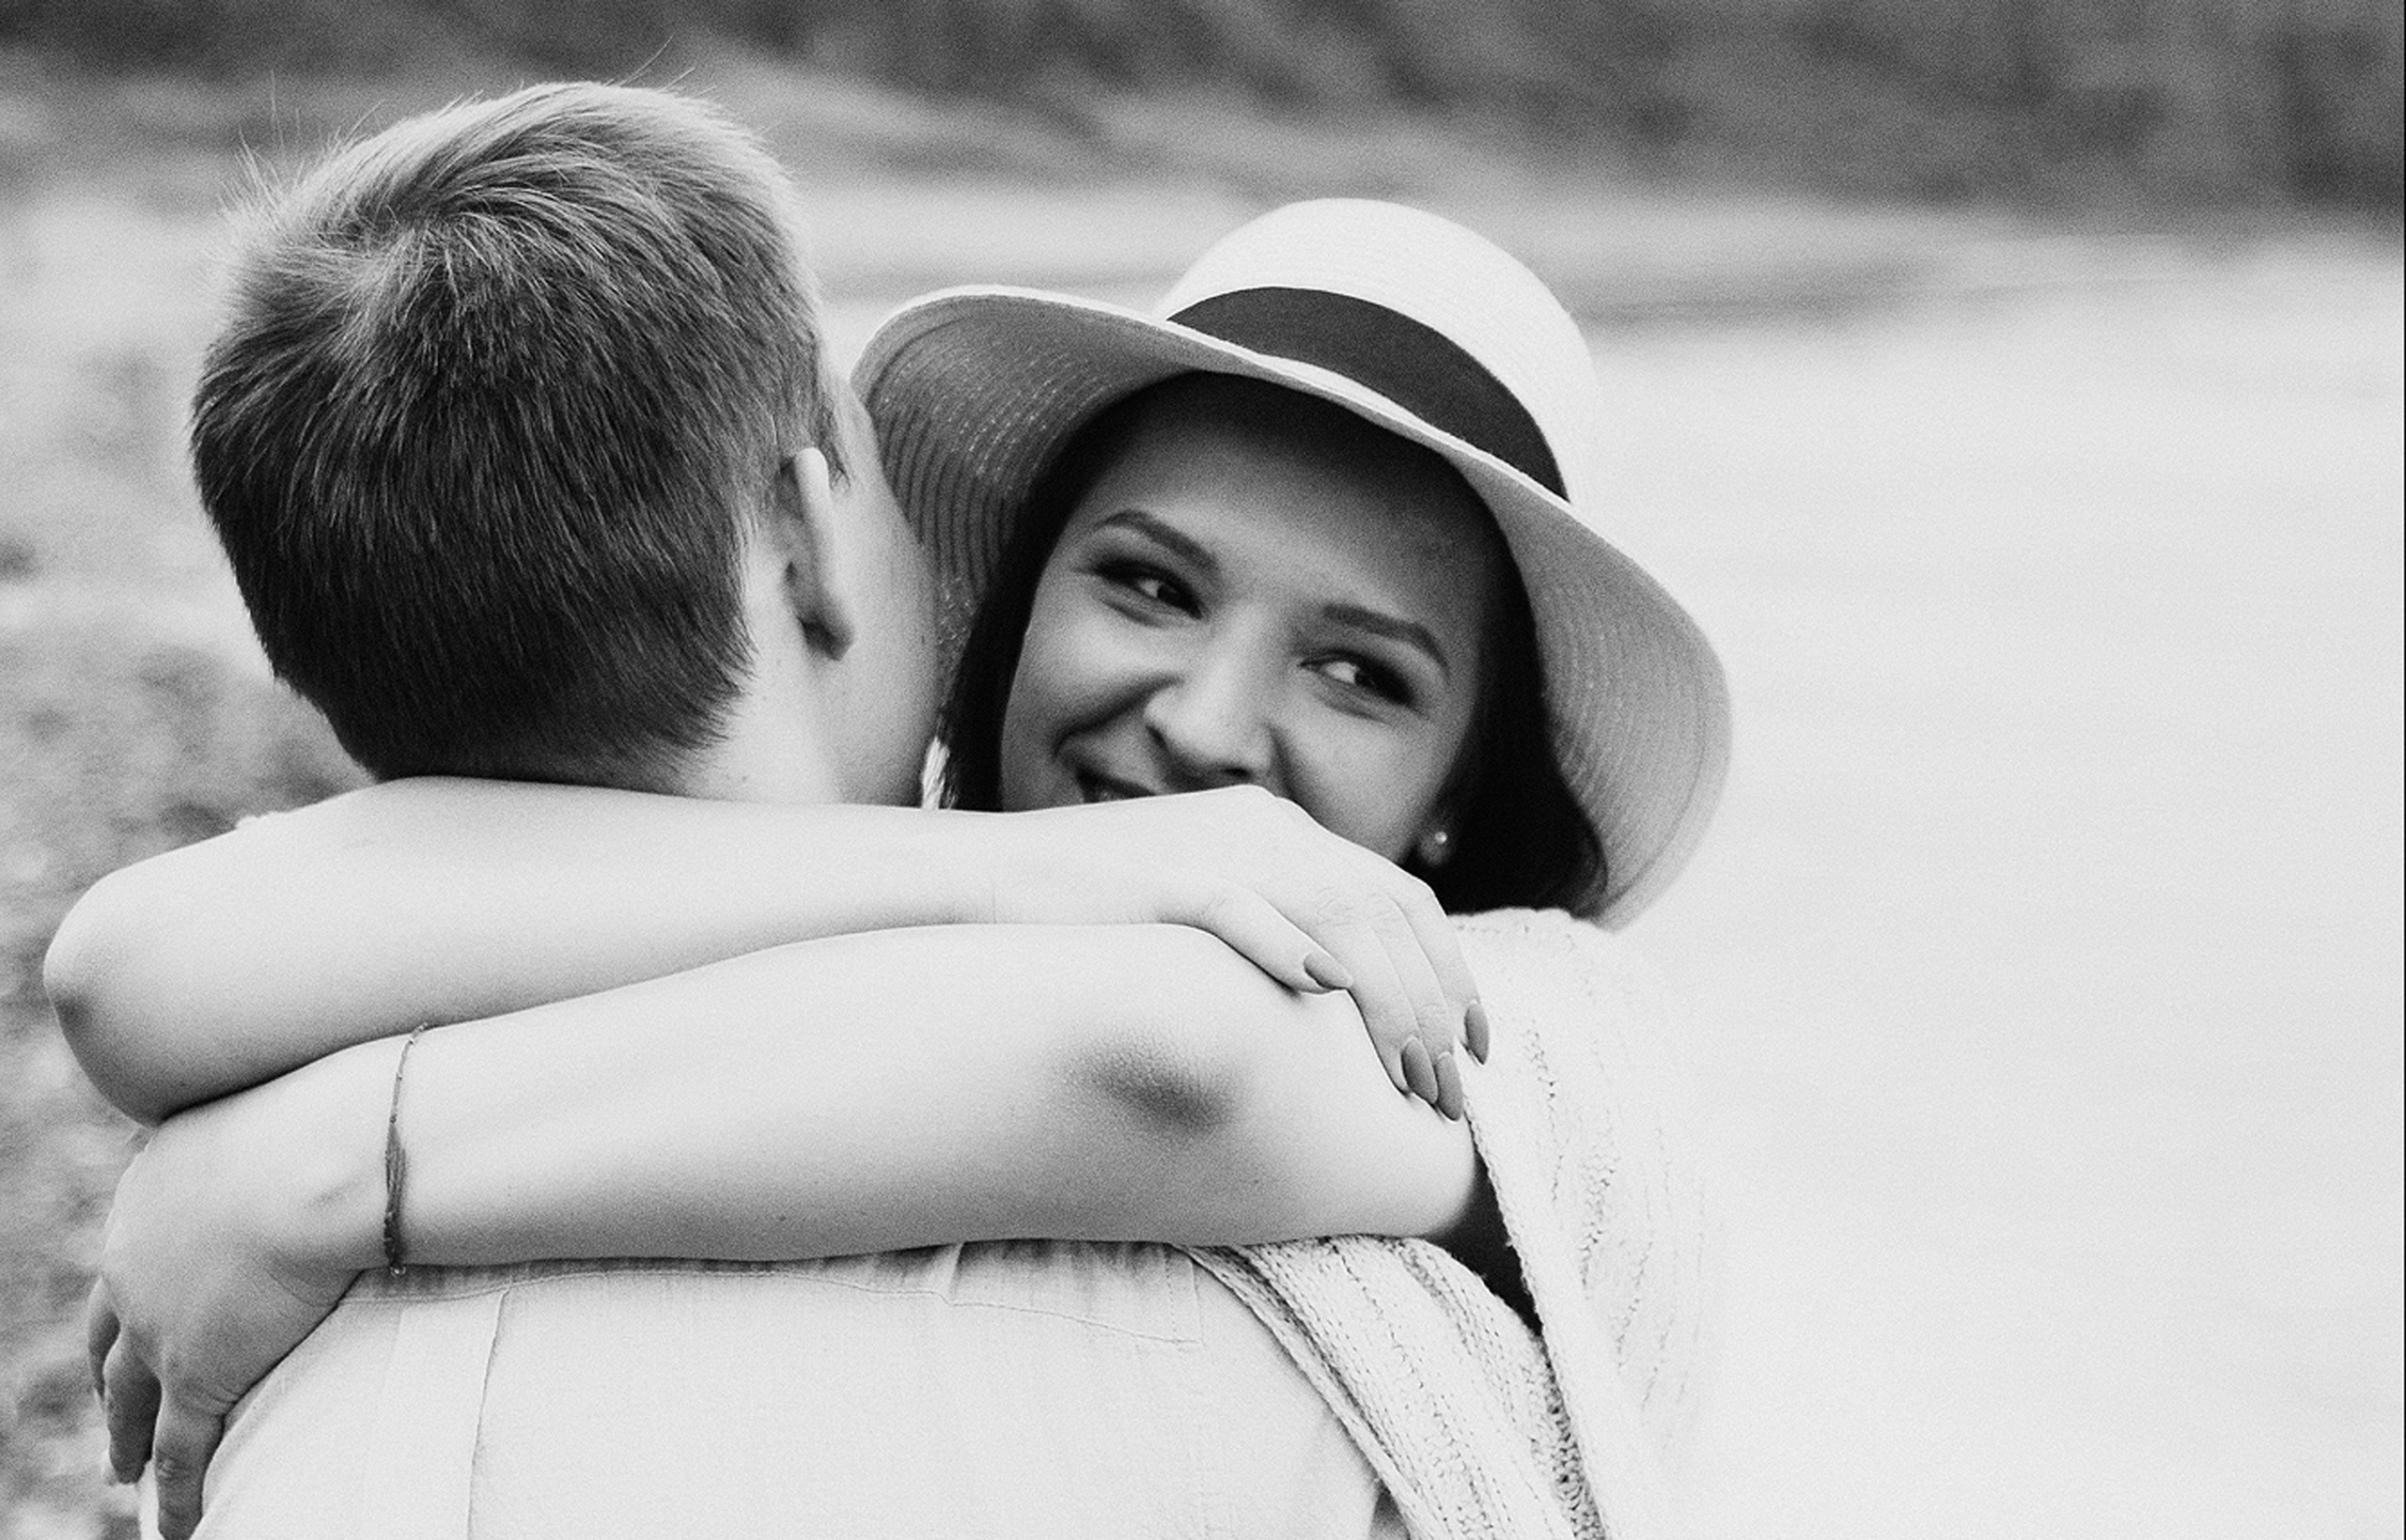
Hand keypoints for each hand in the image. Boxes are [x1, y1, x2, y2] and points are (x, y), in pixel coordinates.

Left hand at [87, 1058, 382, 1537]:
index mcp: (156, 1191)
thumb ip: (310, 1127)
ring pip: (128, 1399)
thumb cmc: (336, 1112)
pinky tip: (177, 1521)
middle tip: (117, 1403)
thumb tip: (366, 1114)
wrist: (327, 1155)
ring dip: (126, 1439)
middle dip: (113, 1371)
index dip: (136, 1287)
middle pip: (110, 1332)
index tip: (143, 1305)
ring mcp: (159, 1319)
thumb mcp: (302, 1107)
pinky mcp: (196, 1372)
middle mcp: (137, 1257)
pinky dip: (174, 1492)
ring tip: (125, 1471)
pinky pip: (178, 1449)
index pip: (134, 1250)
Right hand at [988, 786, 1486, 1115]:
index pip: (1399, 895)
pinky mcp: (1166, 876)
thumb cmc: (1090, 908)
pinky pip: (1245, 909)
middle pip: (1386, 913)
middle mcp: (1264, 827)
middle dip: (1433, 1007)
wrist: (984, 877)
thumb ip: (1273, 922)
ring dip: (1387, 1003)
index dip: (1450, 971)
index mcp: (1279, 827)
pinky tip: (1328, 996)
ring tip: (1410, 1077)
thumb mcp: (1202, 899)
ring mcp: (1217, 848)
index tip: (1474, 1044)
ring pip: (1339, 918)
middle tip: (1452, 1089)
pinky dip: (1292, 949)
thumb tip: (1338, 988)